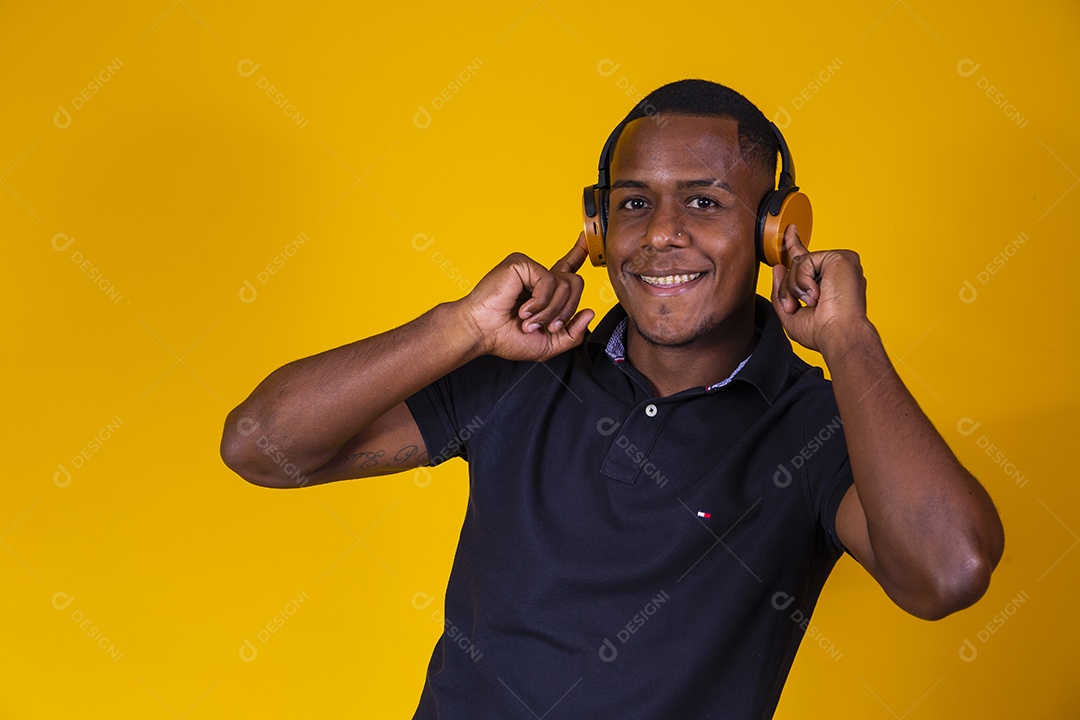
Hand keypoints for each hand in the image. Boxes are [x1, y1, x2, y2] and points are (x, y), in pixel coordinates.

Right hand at [457, 232, 594, 361]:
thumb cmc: (505, 338)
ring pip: (566, 284)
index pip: (567, 267)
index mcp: (544, 291)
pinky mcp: (521, 264)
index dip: (578, 253)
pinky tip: (524, 310)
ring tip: (530, 322)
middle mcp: (538, 277)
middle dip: (567, 311)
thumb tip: (590, 312)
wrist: (481, 333)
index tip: (585, 238)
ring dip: (551, 311)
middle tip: (548, 327)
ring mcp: (530, 269)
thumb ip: (573, 334)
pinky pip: (548, 281)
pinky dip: (540, 302)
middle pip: (575, 283)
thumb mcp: (548, 344)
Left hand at [770, 224, 870, 355]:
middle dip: (788, 288)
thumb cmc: (822, 332)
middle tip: (793, 306)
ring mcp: (839, 263)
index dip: (795, 245)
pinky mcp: (839, 257)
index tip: (789, 232)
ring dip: (794, 287)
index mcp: (828, 283)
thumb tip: (778, 268)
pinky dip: (802, 280)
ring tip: (811, 302)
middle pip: (797, 265)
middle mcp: (836, 271)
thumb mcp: (791, 315)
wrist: (839, 335)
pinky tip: (816, 294)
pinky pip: (804, 260)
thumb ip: (782, 291)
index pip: (807, 261)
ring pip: (798, 263)